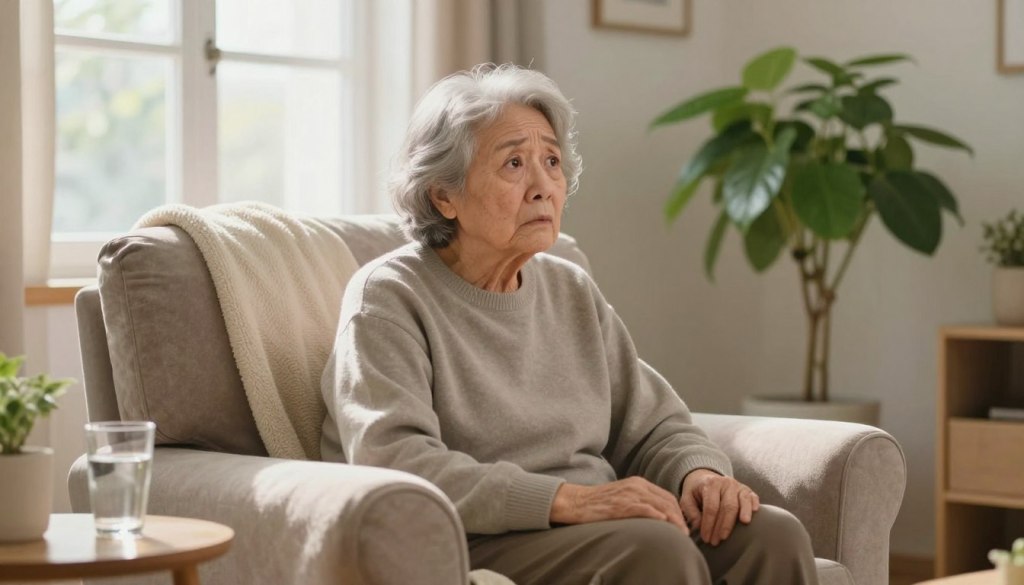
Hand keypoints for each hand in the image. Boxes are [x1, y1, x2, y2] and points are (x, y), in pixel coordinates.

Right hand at [550, 477, 687, 531]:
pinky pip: (644, 508)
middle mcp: (636, 486)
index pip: (666, 496)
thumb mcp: (622, 497)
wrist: (577, 501)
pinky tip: (664, 522)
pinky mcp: (621, 504)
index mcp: (638, 483)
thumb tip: (656, 516)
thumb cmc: (598, 503)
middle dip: (680, 518)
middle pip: (667, 501)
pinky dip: (656, 515)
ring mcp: (629, 494)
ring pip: (660, 505)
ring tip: (681, 534)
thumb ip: (639, 501)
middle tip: (686, 534)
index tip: (684, 525)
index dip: (678, 511)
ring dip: (673, 520)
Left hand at [679, 469, 758, 545]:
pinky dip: (753, 507)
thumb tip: (699, 526)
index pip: (711, 507)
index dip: (709, 524)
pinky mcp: (747, 490)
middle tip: (716, 541)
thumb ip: (690, 512)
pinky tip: (750, 519)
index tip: (706, 538)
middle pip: (728, 506)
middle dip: (722, 526)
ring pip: (742, 502)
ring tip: (738, 531)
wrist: (706, 478)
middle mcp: (726, 482)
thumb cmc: (696, 493)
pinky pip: (753, 497)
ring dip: (739, 519)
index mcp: (711, 484)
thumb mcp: (687, 499)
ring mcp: (738, 486)